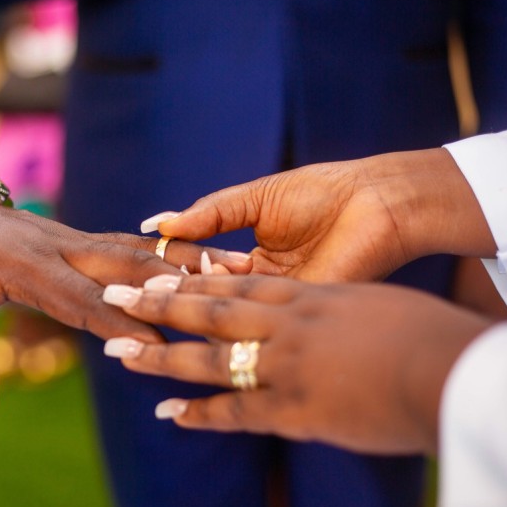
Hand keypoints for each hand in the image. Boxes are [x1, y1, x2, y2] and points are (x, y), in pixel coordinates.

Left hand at [0, 181, 251, 421]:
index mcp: (23, 266)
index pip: (82, 299)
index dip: (123, 322)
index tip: (163, 342)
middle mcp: (56, 246)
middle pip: (125, 264)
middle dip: (173, 286)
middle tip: (225, 300)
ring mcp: (67, 236)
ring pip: (133, 248)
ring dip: (180, 263)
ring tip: (233, 273)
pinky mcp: (72, 236)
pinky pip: (124, 244)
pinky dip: (162, 253)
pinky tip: (197, 261)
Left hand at [102, 274, 492, 454]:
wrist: (446, 365)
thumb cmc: (420, 333)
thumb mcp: (367, 306)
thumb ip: (330, 309)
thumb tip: (312, 313)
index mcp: (303, 296)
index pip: (235, 285)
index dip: (190, 280)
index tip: (153, 277)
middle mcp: (284, 324)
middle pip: (209, 310)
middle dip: (158, 305)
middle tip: (112, 299)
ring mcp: (284, 364)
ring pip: (209, 355)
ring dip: (161, 354)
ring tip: (118, 352)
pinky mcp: (293, 406)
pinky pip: (235, 411)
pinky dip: (200, 412)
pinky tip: (167, 413)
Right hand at [142, 148, 494, 282]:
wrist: (375, 200)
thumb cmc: (320, 192)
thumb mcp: (252, 200)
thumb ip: (206, 215)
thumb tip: (156, 224)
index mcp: (252, 261)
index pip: (200, 273)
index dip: (169, 272)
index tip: (135, 274)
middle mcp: (261, 286)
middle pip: (208, 296)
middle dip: (171, 295)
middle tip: (131, 295)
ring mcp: (278, 302)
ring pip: (226, 309)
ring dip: (189, 304)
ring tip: (149, 300)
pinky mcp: (296, 311)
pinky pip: (254, 314)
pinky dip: (223, 309)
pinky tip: (189, 306)